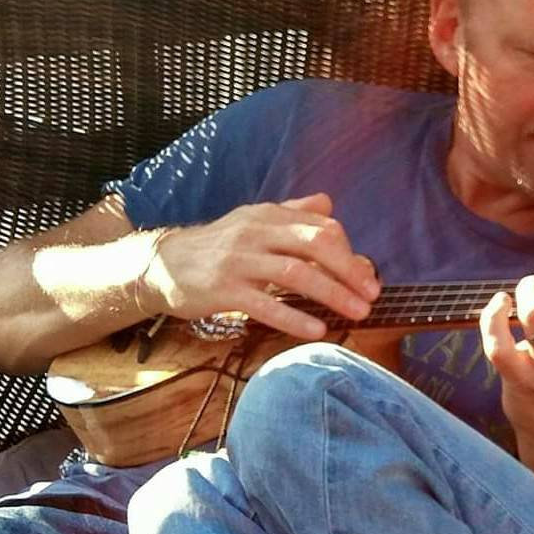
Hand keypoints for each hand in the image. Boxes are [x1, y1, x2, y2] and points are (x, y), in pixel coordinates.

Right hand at [142, 193, 380, 338]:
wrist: (160, 264)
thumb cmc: (218, 246)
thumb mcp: (254, 222)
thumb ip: (292, 214)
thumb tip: (329, 203)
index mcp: (268, 216)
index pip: (321, 227)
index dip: (349, 252)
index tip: (365, 277)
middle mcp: (256, 232)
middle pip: (315, 244)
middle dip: (350, 270)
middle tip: (372, 295)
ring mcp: (238, 261)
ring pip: (296, 273)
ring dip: (332, 294)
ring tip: (358, 313)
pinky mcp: (223, 290)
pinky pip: (265, 305)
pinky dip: (295, 317)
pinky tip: (318, 330)